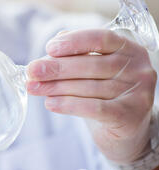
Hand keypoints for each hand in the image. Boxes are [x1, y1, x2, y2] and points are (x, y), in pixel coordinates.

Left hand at [26, 29, 156, 164]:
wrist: (125, 131)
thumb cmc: (104, 94)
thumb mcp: (92, 71)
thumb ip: (75, 56)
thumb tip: (48, 54)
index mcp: (129, 49)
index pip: (101, 38)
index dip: (74, 42)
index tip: (49, 48)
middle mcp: (138, 68)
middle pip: (91, 64)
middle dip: (56, 68)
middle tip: (32, 71)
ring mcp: (138, 93)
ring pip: (89, 87)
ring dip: (56, 87)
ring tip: (34, 88)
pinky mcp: (130, 115)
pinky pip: (94, 108)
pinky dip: (68, 105)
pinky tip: (50, 103)